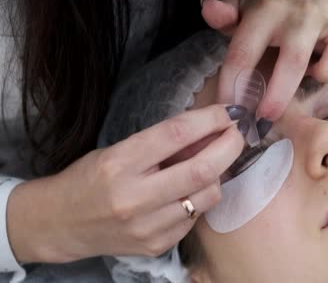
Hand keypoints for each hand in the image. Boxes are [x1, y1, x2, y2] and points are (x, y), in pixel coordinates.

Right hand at [7, 104, 245, 262]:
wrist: (60, 223)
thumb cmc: (90, 178)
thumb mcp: (118, 150)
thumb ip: (161, 143)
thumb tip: (210, 129)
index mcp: (120, 163)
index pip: (177, 134)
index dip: (211, 119)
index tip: (230, 112)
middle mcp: (134, 197)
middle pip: (203, 169)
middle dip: (230, 146)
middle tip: (238, 134)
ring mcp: (147, 226)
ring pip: (208, 195)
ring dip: (217, 175)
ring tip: (208, 165)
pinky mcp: (157, 245)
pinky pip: (196, 217)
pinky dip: (200, 199)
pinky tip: (187, 192)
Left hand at [202, 0, 327, 119]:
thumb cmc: (267, 8)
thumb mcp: (241, 7)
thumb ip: (224, 14)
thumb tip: (209, 9)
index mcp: (265, 13)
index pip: (244, 51)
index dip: (234, 86)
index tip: (230, 113)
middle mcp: (299, 17)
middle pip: (294, 59)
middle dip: (280, 93)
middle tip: (266, 117)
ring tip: (315, 78)